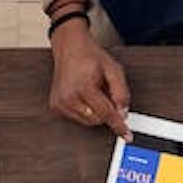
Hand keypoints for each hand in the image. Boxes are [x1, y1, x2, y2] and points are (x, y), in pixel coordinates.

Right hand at [48, 21, 131, 138]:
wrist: (69, 47)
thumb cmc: (90, 56)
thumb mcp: (114, 69)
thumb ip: (121, 92)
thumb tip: (123, 113)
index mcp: (84, 87)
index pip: (106, 113)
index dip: (118, 125)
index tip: (126, 135)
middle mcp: (69, 97)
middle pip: (97, 120)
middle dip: (106, 110)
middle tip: (104, 92)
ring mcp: (60, 103)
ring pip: (87, 121)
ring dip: (95, 111)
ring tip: (92, 92)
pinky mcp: (56, 106)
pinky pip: (77, 118)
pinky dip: (85, 110)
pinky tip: (83, 95)